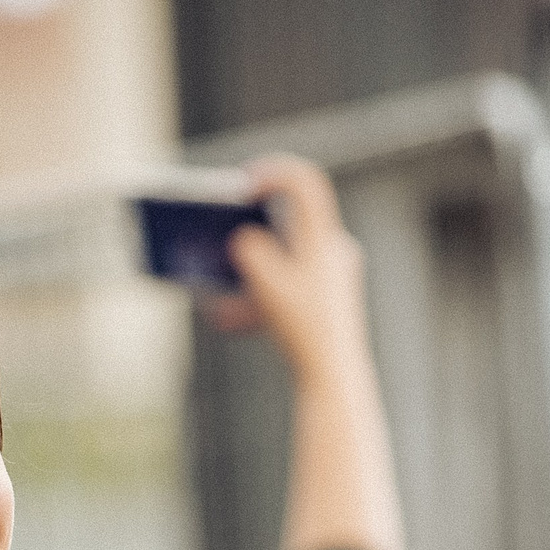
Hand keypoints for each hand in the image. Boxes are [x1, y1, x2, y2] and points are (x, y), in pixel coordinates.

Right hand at [199, 155, 367, 381]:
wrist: (334, 376)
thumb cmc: (304, 328)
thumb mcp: (265, 284)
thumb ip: (250, 251)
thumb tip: (245, 240)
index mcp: (322, 238)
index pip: (304, 182)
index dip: (272, 173)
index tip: (242, 185)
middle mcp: (332, 251)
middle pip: (287, 225)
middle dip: (249, 232)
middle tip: (222, 232)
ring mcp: (331, 278)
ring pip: (282, 263)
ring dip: (247, 275)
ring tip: (215, 291)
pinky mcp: (326, 304)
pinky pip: (286, 291)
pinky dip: (258, 301)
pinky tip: (227, 321)